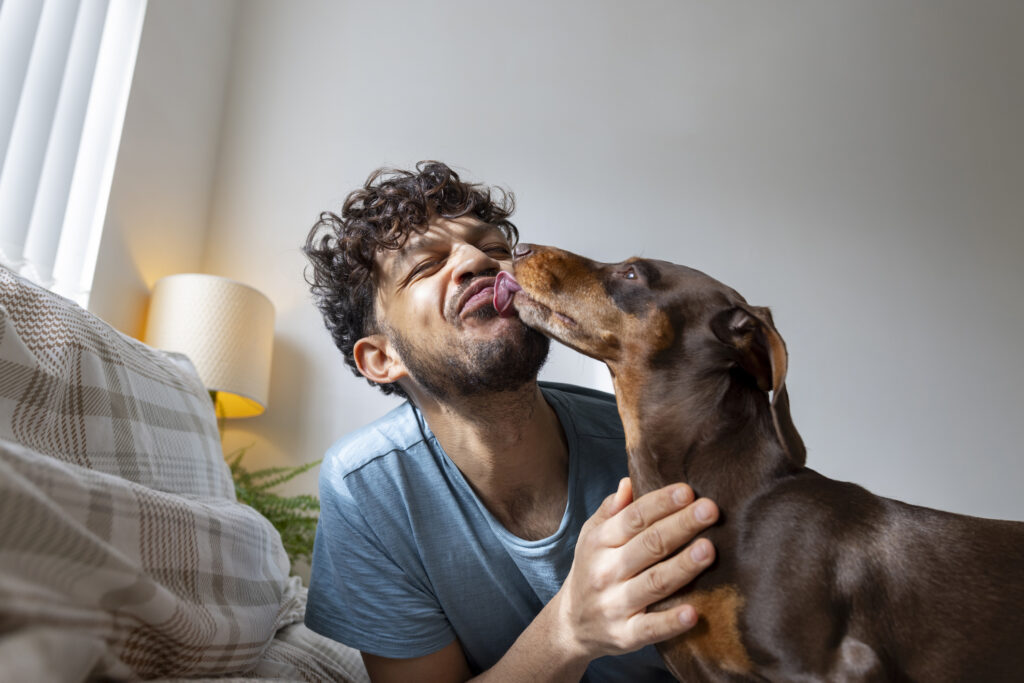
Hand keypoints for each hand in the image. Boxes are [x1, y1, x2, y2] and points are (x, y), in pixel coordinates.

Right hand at [554, 478, 717, 659]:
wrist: (571, 626)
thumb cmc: (591, 570)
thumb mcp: (592, 536)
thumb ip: (611, 510)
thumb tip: (630, 481)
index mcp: (600, 542)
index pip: (633, 517)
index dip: (660, 503)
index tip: (687, 490)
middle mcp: (606, 571)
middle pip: (648, 545)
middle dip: (680, 525)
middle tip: (710, 509)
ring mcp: (616, 604)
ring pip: (654, 582)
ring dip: (682, 566)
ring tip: (709, 549)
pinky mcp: (626, 635)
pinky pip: (650, 629)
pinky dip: (670, 622)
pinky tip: (693, 613)